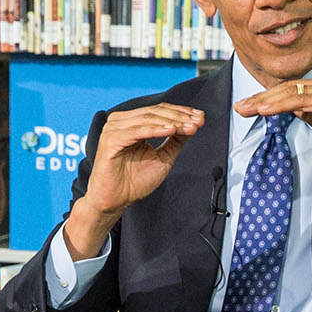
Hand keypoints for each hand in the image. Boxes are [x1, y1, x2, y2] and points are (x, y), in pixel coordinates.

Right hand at [67, 102, 208, 258]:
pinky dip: (155, 130)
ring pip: (147, 119)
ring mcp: (113, 130)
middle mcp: (120, 122)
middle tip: (198, 121)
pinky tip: (171, 130)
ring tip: (189, 127)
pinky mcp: (110, 141)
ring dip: (171, 122)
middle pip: (155, 112)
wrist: (115, 201)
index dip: (181, 112)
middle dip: (180, 117)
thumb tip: (192, 125)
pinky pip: (137, 132)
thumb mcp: (162, 158)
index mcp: (131, 123)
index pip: (159, 111)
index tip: (201, 118)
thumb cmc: (134, 182)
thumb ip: (175, 141)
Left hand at [234, 74, 311, 185]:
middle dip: (261, 98)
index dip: (267, 98)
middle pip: (288, 88)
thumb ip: (309, 115)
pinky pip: (303, 101)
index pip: (291, 90)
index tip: (247, 107)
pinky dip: (282, 105)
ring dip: (266, 101)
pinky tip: (265, 111)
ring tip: (247, 109)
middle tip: (240, 107)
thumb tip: (291, 108)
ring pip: (292, 92)